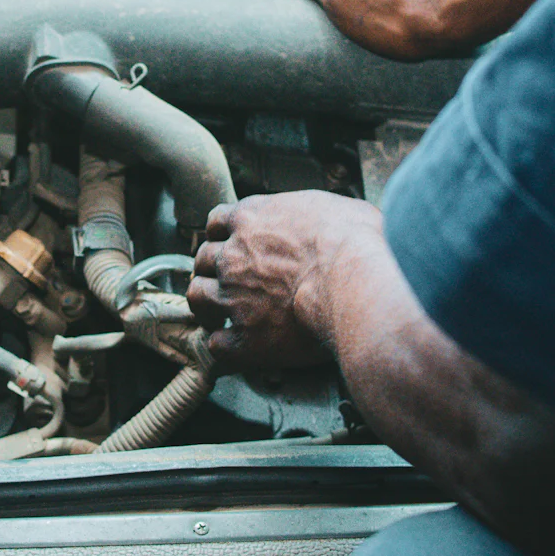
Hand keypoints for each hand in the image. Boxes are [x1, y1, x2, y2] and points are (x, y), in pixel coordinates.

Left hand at [186, 191, 379, 370]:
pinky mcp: (243, 337)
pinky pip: (216, 344)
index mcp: (251, 219)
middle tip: (226, 283)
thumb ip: (313, 216)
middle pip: (202, 259)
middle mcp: (233, 255)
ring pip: (198, 297)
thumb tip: (331, 221)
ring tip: (219, 316)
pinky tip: (238, 347)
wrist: (355, 283)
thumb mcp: (336, 208)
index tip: (230, 245)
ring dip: (208, 306)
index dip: (223, 236)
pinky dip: (225, 346)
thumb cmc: (356, 243)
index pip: (217, 222)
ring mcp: (232, 296)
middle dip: (212, 271)